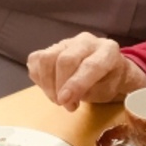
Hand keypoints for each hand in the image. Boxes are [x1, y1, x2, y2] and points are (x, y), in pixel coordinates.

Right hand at [28, 33, 145, 111]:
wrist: (108, 71)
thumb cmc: (109, 82)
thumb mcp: (107, 91)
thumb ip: (88, 91)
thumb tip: (65, 98)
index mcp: (107, 50)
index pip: (89, 65)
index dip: (75, 84)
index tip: (64, 101)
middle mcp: (86, 41)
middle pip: (65, 60)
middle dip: (60, 86)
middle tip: (63, 104)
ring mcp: (67, 42)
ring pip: (46, 58)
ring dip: (47, 84)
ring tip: (57, 99)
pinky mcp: (52, 47)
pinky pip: (36, 59)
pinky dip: (39, 77)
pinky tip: (50, 88)